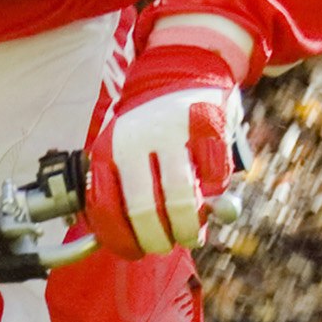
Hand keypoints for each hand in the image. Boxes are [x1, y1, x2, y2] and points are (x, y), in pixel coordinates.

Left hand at [84, 25, 248, 258]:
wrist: (184, 67)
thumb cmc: (153, 128)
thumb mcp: (130, 154)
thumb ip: (131, 194)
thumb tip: (139, 244)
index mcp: (106, 149)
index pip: (106, 209)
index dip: (121, 241)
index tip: (136, 253)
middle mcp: (132, 138)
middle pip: (143, 210)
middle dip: (159, 240)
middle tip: (170, 244)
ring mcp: (169, 129)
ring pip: (180, 199)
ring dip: (189, 227)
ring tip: (193, 233)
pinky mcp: (205, 122)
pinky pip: (213, 175)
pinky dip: (215, 191)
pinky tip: (210, 190)